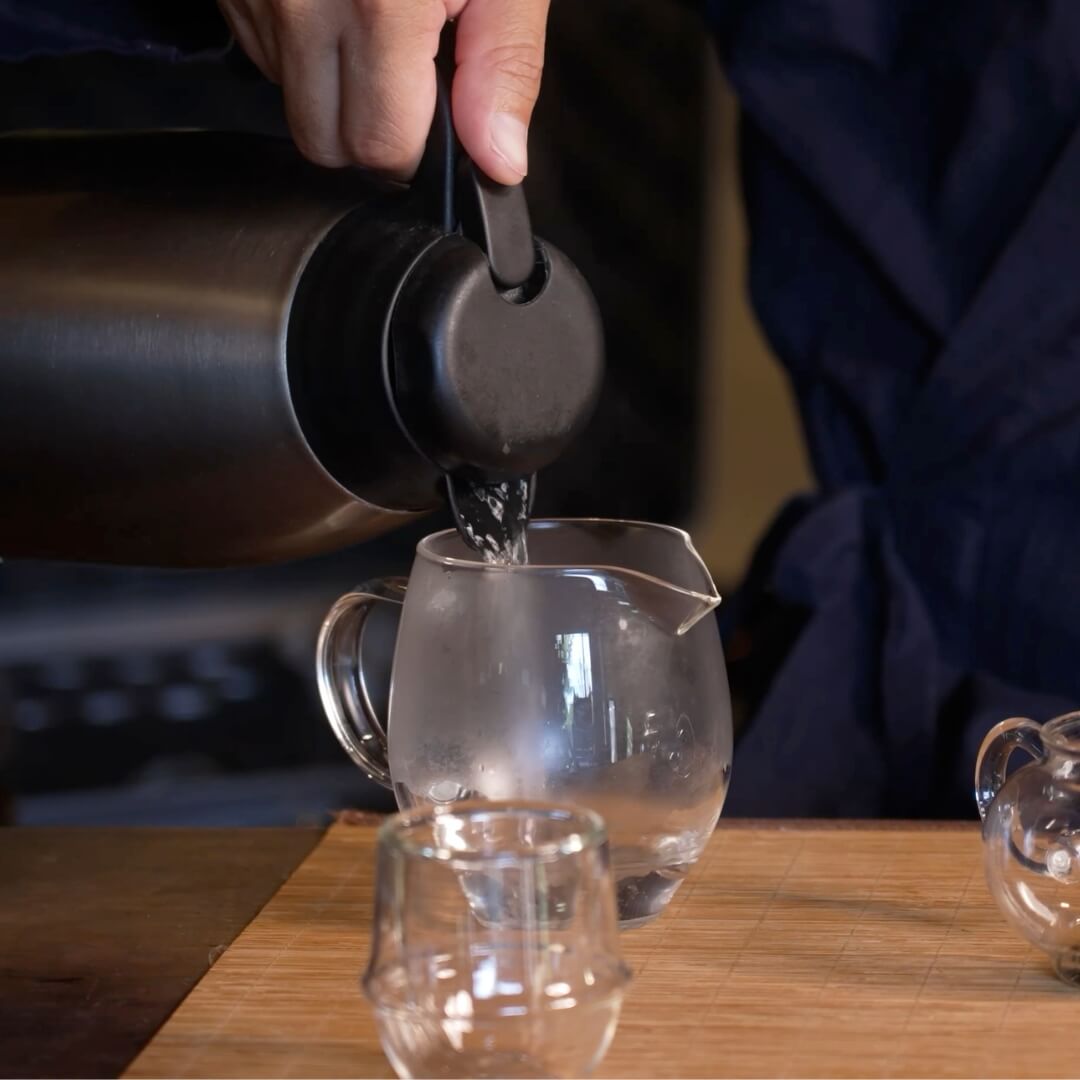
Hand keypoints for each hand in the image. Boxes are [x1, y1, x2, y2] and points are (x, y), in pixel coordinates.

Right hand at [217, 0, 549, 183]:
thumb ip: (503, 64)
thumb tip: (498, 159)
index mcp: (377, 0)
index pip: (381, 147)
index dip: (419, 147)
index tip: (440, 114)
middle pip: (324, 142)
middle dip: (374, 131)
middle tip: (412, 72)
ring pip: (288, 100)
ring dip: (334, 85)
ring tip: (372, 13)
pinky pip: (259, 50)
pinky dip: (299, 42)